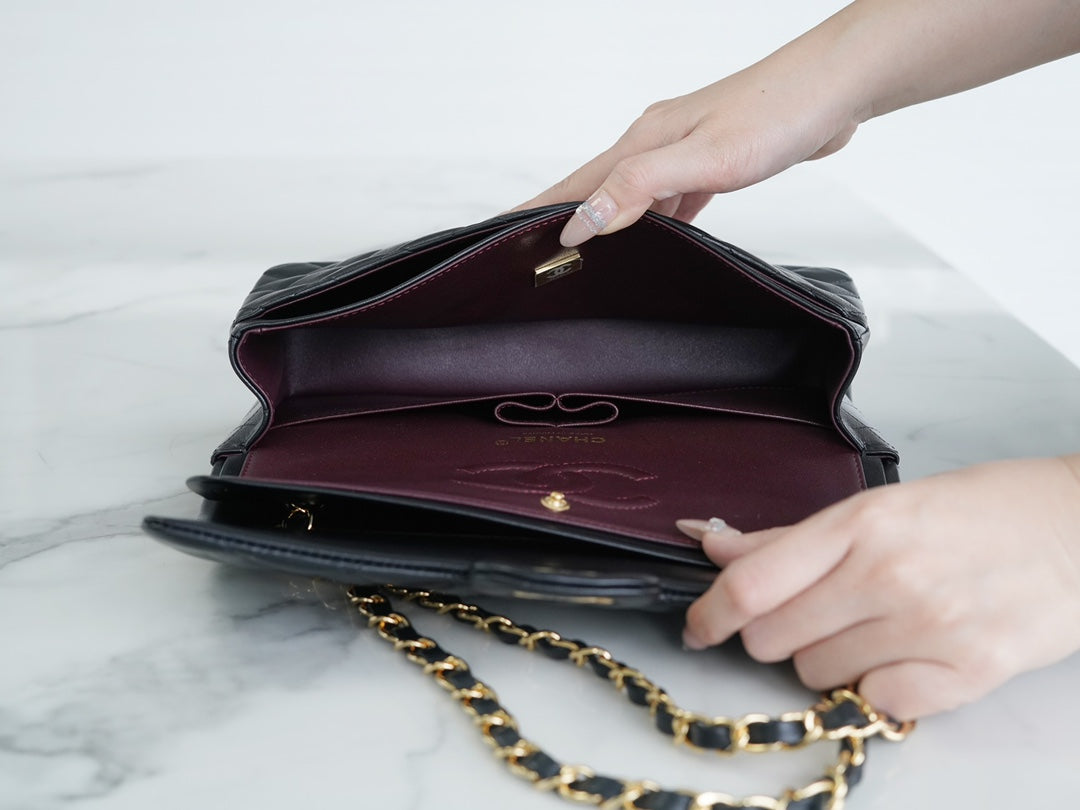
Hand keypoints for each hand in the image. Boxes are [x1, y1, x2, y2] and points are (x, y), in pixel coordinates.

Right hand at [514, 0, 1079, 248]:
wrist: (839, 87)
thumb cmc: (779, 114)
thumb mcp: (703, 159)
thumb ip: (640, 188)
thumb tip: (583, 221)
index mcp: (645, 140)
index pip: (575, 183)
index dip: (538, 212)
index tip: (502, 237)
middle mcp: (658, 141)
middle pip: (596, 188)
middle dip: (563, 218)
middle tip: (532, 251)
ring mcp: (687, 149)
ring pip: (633, 194)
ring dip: (609, 222)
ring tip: (583, 251)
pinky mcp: (716, 159)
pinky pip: (673, 196)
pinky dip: (658, 219)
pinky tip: (660, 236)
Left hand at [677, 455, 1079, 719]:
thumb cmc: (982, 512)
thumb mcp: (881, 507)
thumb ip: (792, 537)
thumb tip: (713, 543)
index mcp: (862, 524)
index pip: (753, 584)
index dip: (710, 613)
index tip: (699, 627)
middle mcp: (890, 575)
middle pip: (773, 637)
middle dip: (776, 632)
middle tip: (811, 614)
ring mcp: (930, 628)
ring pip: (817, 674)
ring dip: (826, 658)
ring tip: (870, 627)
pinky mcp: (968, 674)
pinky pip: (876, 703)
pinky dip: (877, 687)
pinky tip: (902, 656)